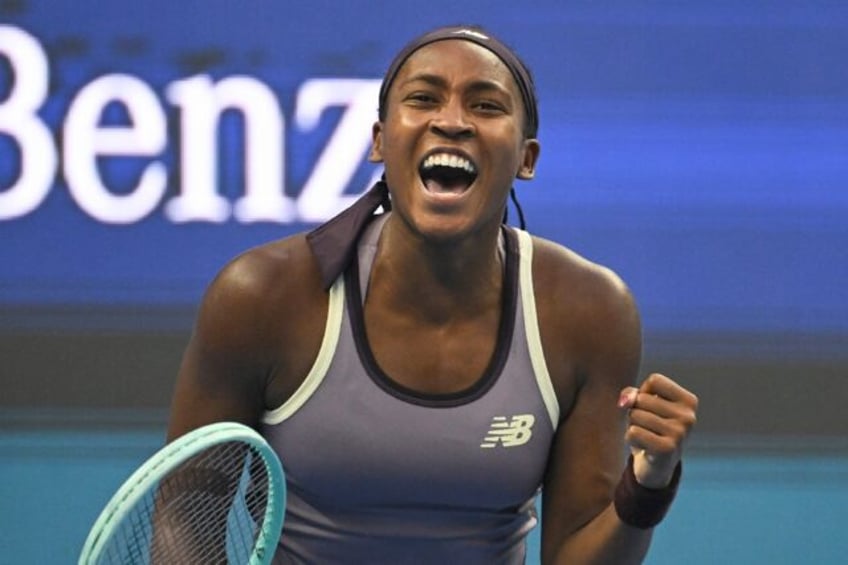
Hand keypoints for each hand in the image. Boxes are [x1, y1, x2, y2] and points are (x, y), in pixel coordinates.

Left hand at [618, 373, 697, 488]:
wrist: (656, 466)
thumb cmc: (650, 428)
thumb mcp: (642, 405)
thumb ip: (631, 394)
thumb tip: (625, 402)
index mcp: (689, 401)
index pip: (655, 380)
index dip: (644, 392)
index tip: (652, 409)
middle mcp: (689, 417)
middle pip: (642, 399)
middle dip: (636, 412)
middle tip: (648, 427)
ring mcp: (680, 433)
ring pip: (635, 415)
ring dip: (633, 425)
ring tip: (646, 436)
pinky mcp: (667, 449)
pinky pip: (633, 432)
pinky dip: (630, 439)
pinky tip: (644, 446)